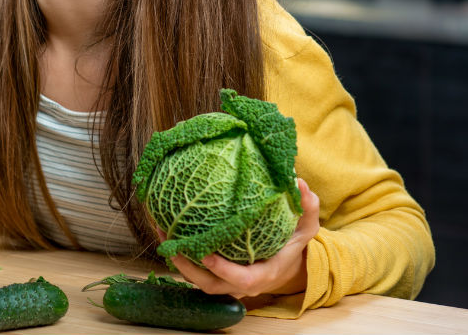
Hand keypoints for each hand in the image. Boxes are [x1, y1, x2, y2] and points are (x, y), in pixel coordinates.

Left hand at [159, 178, 319, 299]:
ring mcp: (227, 282)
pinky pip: (195, 271)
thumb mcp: (305, 227)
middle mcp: (242, 284)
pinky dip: (180, 256)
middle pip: (210, 285)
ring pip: (197, 280)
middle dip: (188, 267)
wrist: (288, 265)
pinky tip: (166, 231)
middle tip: (171, 242)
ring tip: (161, 232)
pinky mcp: (217, 276)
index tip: (206, 253)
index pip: (240, 280)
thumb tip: (299, 182)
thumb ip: (306, 207)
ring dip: (177, 261)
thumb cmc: (293, 244)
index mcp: (262, 274)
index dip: (222, 269)